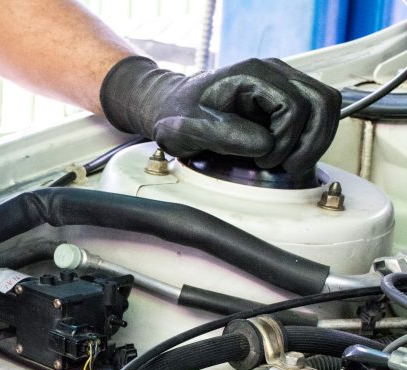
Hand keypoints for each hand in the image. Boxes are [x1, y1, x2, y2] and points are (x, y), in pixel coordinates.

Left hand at [99, 56, 340, 174]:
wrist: (171, 107)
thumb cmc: (177, 116)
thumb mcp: (189, 131)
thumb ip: (225, 136)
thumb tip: (266, 145)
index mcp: (252, 75)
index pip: (293, 106)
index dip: (285, 140)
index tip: (263, 161)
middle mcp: (274, 73)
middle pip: (321, 102)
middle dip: (310, 142)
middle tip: (287, 167)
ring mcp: (283, 82)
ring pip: (327, 105)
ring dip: (317, 140)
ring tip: (292, 164)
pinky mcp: (285, 97)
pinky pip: (318, 112)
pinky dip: (313, 136)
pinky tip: (292, 155)